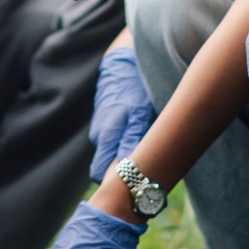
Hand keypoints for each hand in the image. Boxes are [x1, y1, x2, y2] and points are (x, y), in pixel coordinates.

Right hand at [88, 46, 153, 182]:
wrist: (124, 63)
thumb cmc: (135, 89)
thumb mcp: (140, 113)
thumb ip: (132, 140)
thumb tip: (128, 166)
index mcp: (105, 136)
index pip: (99, 174)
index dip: (113, 182)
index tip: (132, 184)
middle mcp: (99, 135)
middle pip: (108, 165)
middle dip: (124, 169)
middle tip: (148, 168)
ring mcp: (101, 128)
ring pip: (113, 151)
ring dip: (127, 153)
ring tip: (149, 146)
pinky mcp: (106, 122)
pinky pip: (114, 140)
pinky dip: (126, 141)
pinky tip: (141, 132)